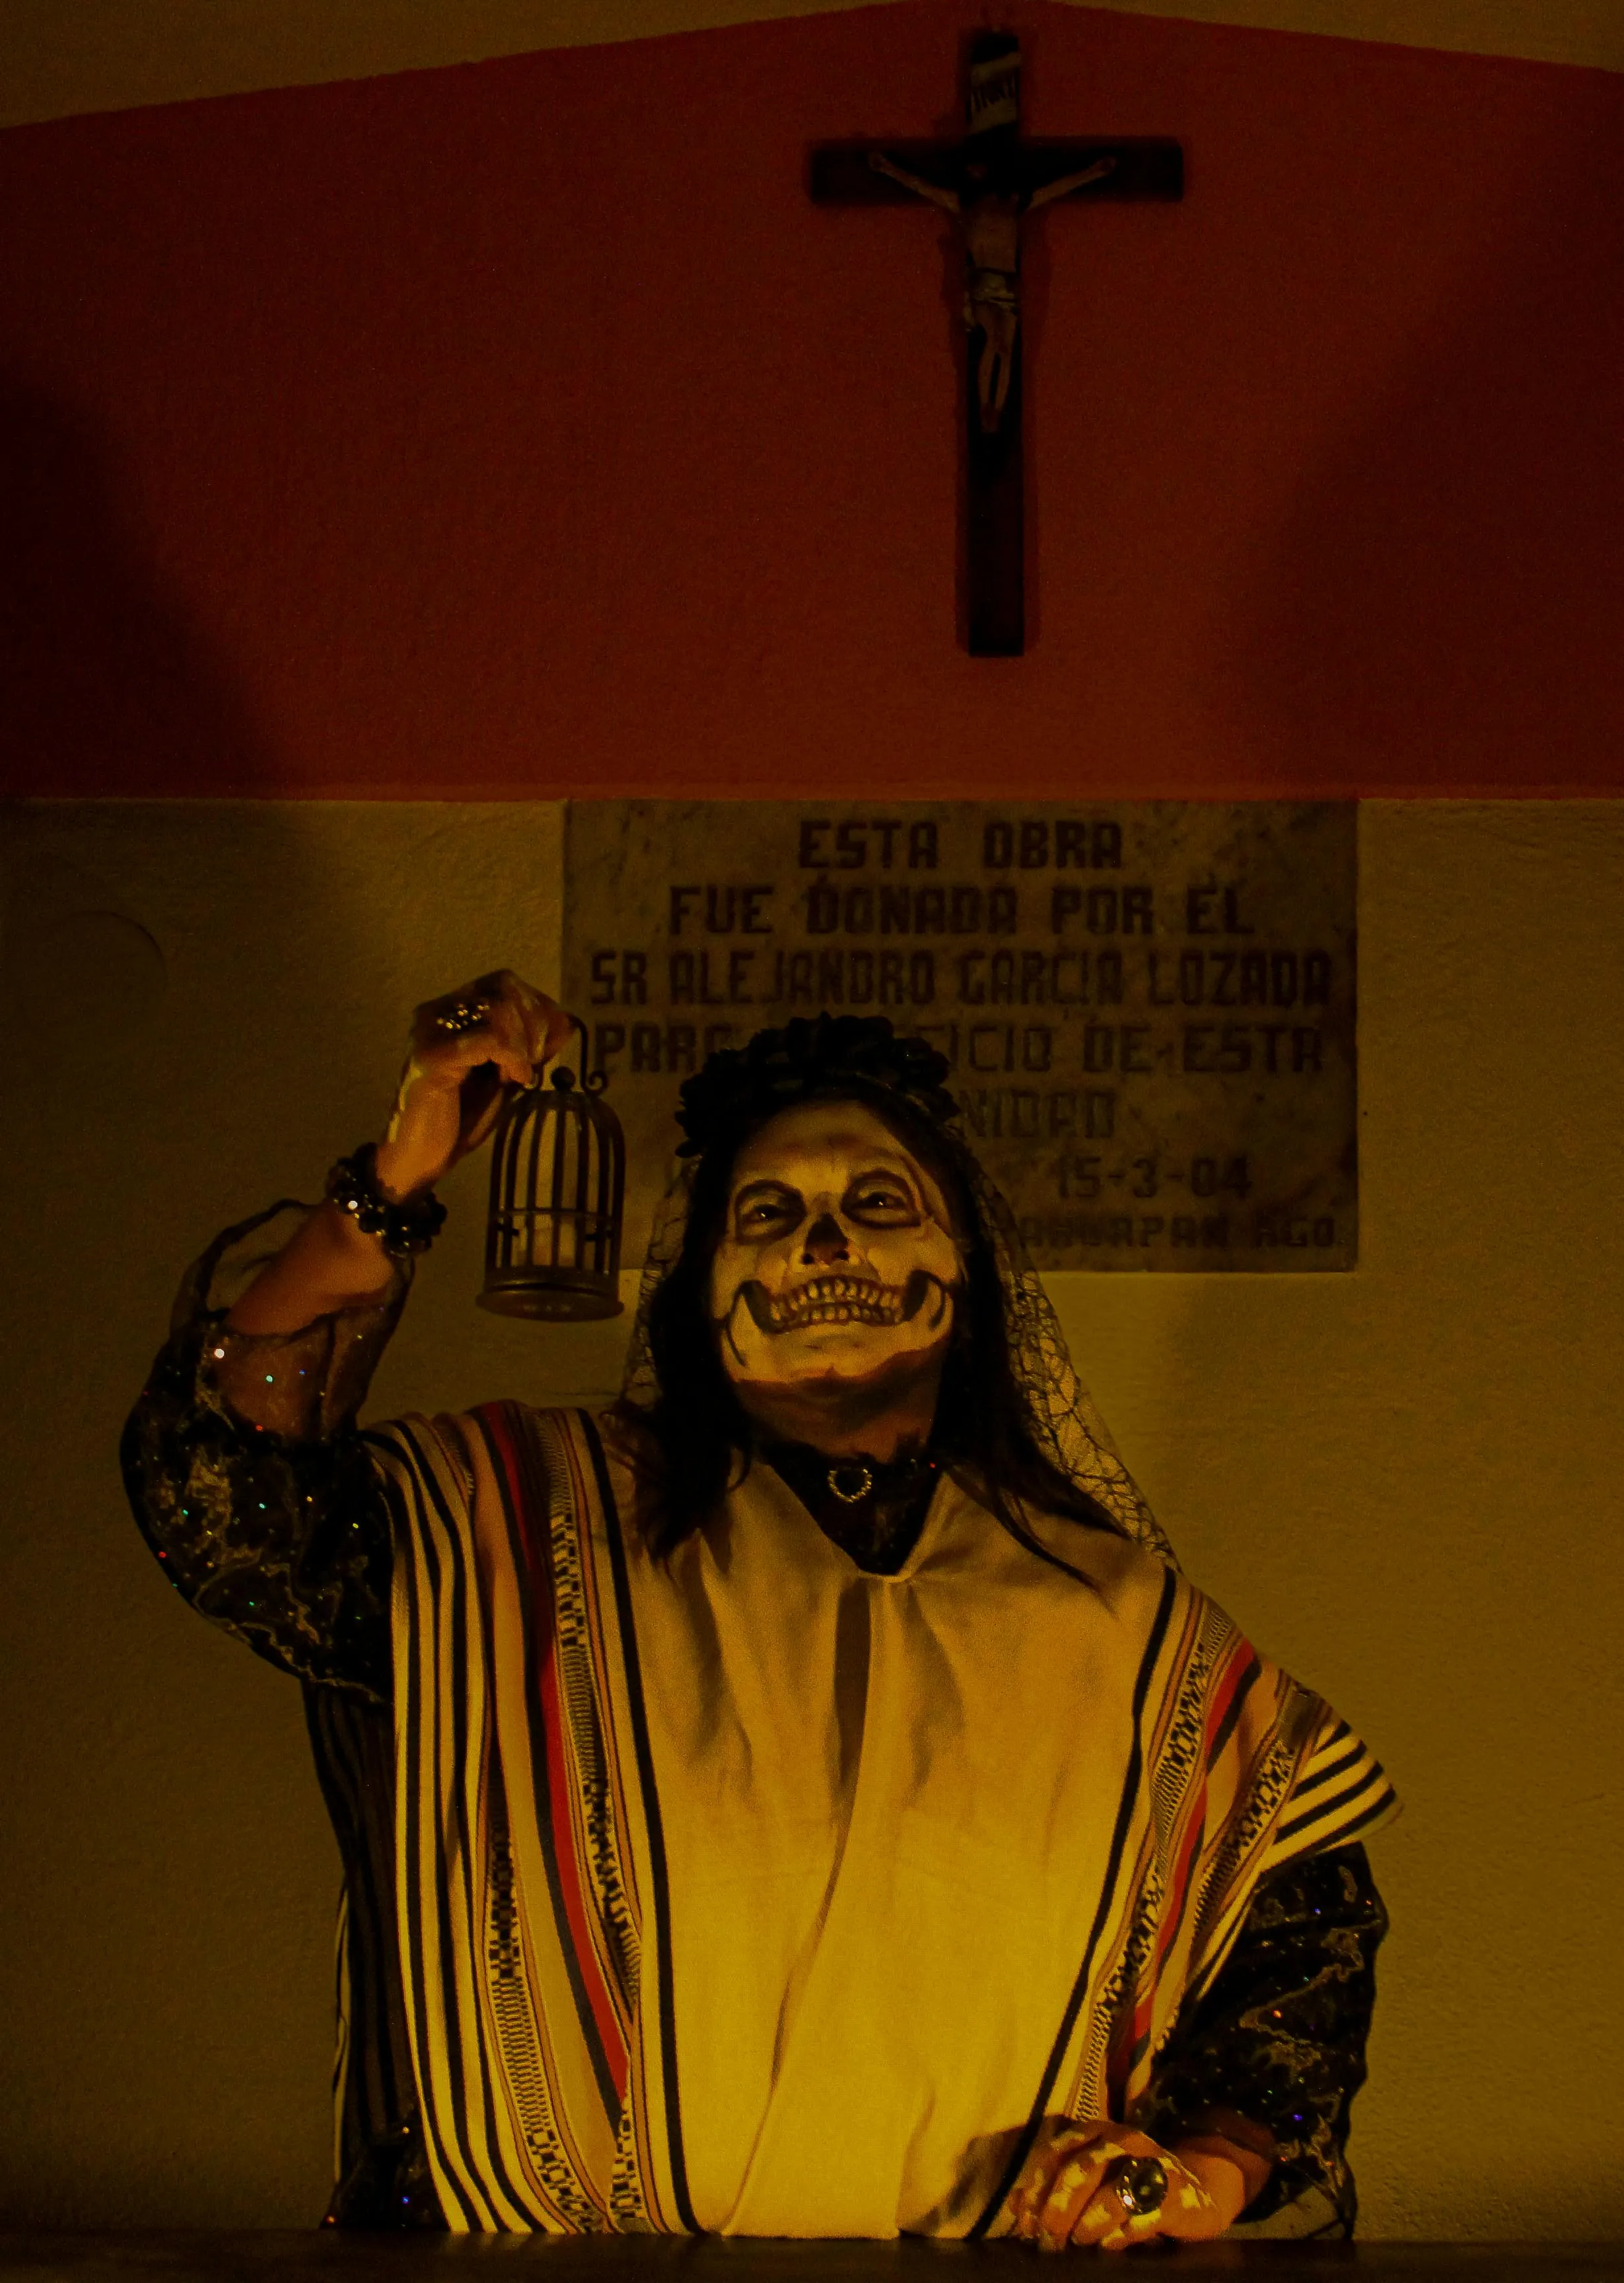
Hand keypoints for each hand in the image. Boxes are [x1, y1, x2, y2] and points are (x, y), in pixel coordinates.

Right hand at [374, 970, 572, 1199]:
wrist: (420, 1158)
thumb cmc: (461, 1117)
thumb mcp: (505, 1075)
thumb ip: (528, 1047)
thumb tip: (564, 1021)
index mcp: (453, 1010)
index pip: (505, 982)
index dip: (538, 1008)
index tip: (548, 1048)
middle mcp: (438, 1011)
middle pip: (504, 985)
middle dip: (535, 1021)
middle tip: (536, 1060)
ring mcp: (431, 1031)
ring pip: (499, 1007)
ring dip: (524, 1042)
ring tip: (520, 1074)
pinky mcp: (432, 1057)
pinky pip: (490, 1039)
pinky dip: (513, 1057)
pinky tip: (515, 1080)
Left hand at [1007, 2119, 1240, 2252]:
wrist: (1197, 2189)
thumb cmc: (1130, 2185)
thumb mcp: (1090, 2180)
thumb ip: (1052, 2188)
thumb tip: (1014, 2207)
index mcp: (1095, 2132)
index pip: (1055, 2154)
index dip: (1036, 2189)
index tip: (1025, 2224)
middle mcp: (1121, 2140)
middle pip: (1079, 2171)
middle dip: (1058, 2209)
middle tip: (1048, 2241)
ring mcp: (1152, 2164)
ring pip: (1111, 2191)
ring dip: (1088, 2221)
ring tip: (1079, 2241)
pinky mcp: (1177, 2195)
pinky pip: (1144, 2215)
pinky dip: (1122, 2232)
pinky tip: (1108, 2245)